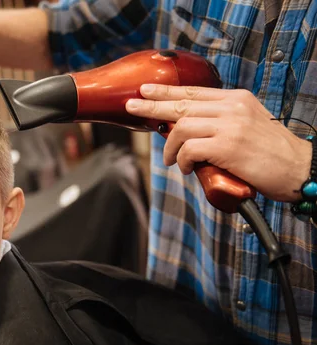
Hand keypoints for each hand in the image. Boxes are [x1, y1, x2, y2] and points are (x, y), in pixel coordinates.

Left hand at [125, 84, 311, 201]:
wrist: (299, 168)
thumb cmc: (270, 152)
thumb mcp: (247, 124)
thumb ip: (220, 121)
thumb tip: (184, 129)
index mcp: (236, 99)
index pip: (194, 91)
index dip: (166, 90)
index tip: (146, 90)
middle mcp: (232, 107)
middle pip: (182, 103)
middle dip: (153, 105)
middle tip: (132, 107)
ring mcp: (230, 125)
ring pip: (182, 127)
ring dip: (170, 147)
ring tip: (171, 160)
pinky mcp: (228, 146)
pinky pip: (190, 149)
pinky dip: (183, 160)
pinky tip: (187, 168)